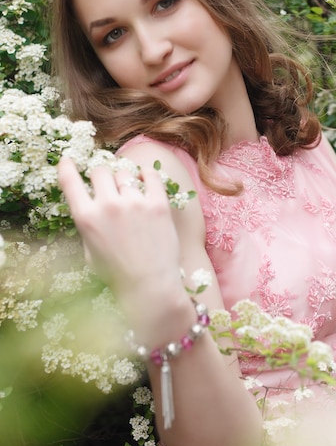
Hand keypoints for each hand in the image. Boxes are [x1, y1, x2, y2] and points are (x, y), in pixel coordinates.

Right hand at [57, 157, 181, 299]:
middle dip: (101, 176)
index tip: (68, 159)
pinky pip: (150, 175)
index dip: (66, 166)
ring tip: (128, 190)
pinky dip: (146, 173)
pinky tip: (144, 178)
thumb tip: (90, 202)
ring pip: (124, 172)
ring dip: (124, 178)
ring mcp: (135, 203)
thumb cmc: (117, 274)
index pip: (70, 181)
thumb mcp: (89, 252)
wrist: (150, 286)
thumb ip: (88, 225)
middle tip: (107, 185)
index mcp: (86, 218)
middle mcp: (108, 206)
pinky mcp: (158, 204)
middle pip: (99, 171)